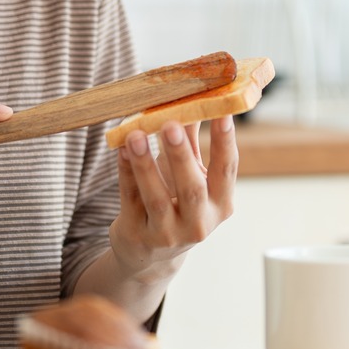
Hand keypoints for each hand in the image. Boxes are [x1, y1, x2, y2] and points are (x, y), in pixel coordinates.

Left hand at [110, 115, 237, 281]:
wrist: (151, 252)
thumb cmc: (176, 202)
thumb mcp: (190, 174)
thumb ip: (192, 139)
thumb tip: (194, 96)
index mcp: (220, 204)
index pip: (227, 170)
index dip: (225, 142)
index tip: (222, 113)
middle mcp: (198, 222)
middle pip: (191, 188)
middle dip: (180, 155)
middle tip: (170, 125)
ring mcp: (166, 233)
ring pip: (156, 197)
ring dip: (145, 164)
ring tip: (136, 135)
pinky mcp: (137, 234)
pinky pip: (130, 199)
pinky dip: (126, 173)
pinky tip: (121, 150)